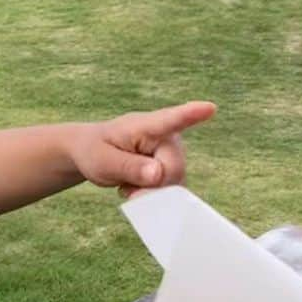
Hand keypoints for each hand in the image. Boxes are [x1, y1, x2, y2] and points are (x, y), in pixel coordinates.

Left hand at [70, 100, 215, 196]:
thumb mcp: (103, 161)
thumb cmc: (95, 151)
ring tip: (129, 183)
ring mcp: (172, 152)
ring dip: (152, 191)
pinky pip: (173, 189)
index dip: (192, 114)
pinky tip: (138, 188)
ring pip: (175, 183)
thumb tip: (158, 174)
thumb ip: (129, 167)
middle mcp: (167, 136)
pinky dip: (155, 194)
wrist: (92, 154)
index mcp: (147, 125)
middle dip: (154, 185)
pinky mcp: (172, 166)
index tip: (209, 108)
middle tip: (127, 188)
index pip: (171, 119)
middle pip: (174, 169)